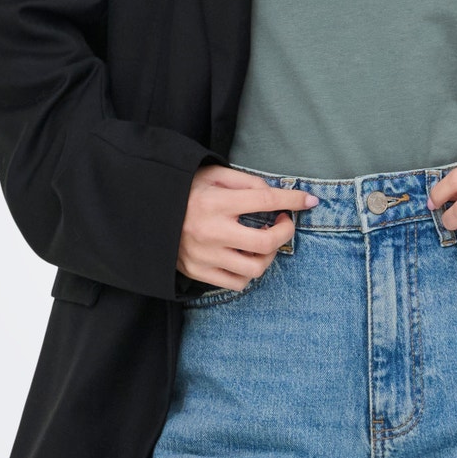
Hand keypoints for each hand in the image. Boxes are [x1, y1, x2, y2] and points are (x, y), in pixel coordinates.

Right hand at [178, 165, 317, 290]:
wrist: (147, 212)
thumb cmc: (185, 191)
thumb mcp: (212, 174)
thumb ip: (245, 182)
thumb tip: (274, 193)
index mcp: (215, 202)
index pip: (265, 200)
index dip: (292, 200)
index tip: (309, 200)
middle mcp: (211, 231)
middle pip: (266, 242)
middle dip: (285, 233)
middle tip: (283, 223)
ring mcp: (205, 255)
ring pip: (254, 268)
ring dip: (267, 255)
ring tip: (262, 243)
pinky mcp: (198, 272)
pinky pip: (237, 283)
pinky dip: (248, 272)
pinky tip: (245, 257)